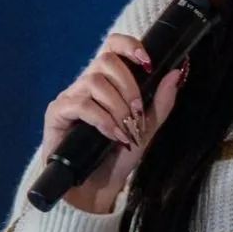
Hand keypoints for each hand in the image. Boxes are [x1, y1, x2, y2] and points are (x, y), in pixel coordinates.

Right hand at [39, 34, 183, 213]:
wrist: (98, 186)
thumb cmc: (119, 155)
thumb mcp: (147, 128)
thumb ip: (161, 102)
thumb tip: (175, 73)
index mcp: (108, 81)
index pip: (113, 45)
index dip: (129, 46)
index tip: (148, 63)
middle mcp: (87, 83)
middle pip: (106, 60)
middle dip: (129, 87)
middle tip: (137, 113)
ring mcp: (70, 96)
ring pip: (95, 82)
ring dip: (118, 106)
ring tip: (126, 129)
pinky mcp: (57, 113)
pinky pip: (81, 105)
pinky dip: (103, 120)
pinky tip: (114, 136)